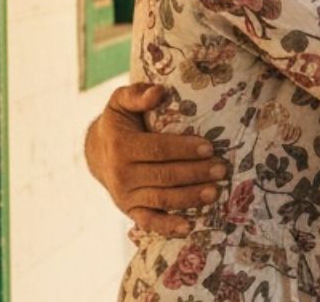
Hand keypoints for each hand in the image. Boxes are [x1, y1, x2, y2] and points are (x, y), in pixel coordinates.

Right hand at [85, 83, 223, 236]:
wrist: (96, 152)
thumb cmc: (120, 122)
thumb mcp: (122, 102)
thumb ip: (137, 94)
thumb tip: (158, 92)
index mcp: (121, 146)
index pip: (158, 149)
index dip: (184, 149)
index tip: (210, 147)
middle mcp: (122, 174)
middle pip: (164, 176)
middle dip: (195, 173)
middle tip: (222, 169)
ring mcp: (125, 195)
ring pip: (162, 199)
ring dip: (190, 197)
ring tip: (216, 192)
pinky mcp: (130, 210)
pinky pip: (149, 221)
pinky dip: (168, 226)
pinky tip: (189, 227)